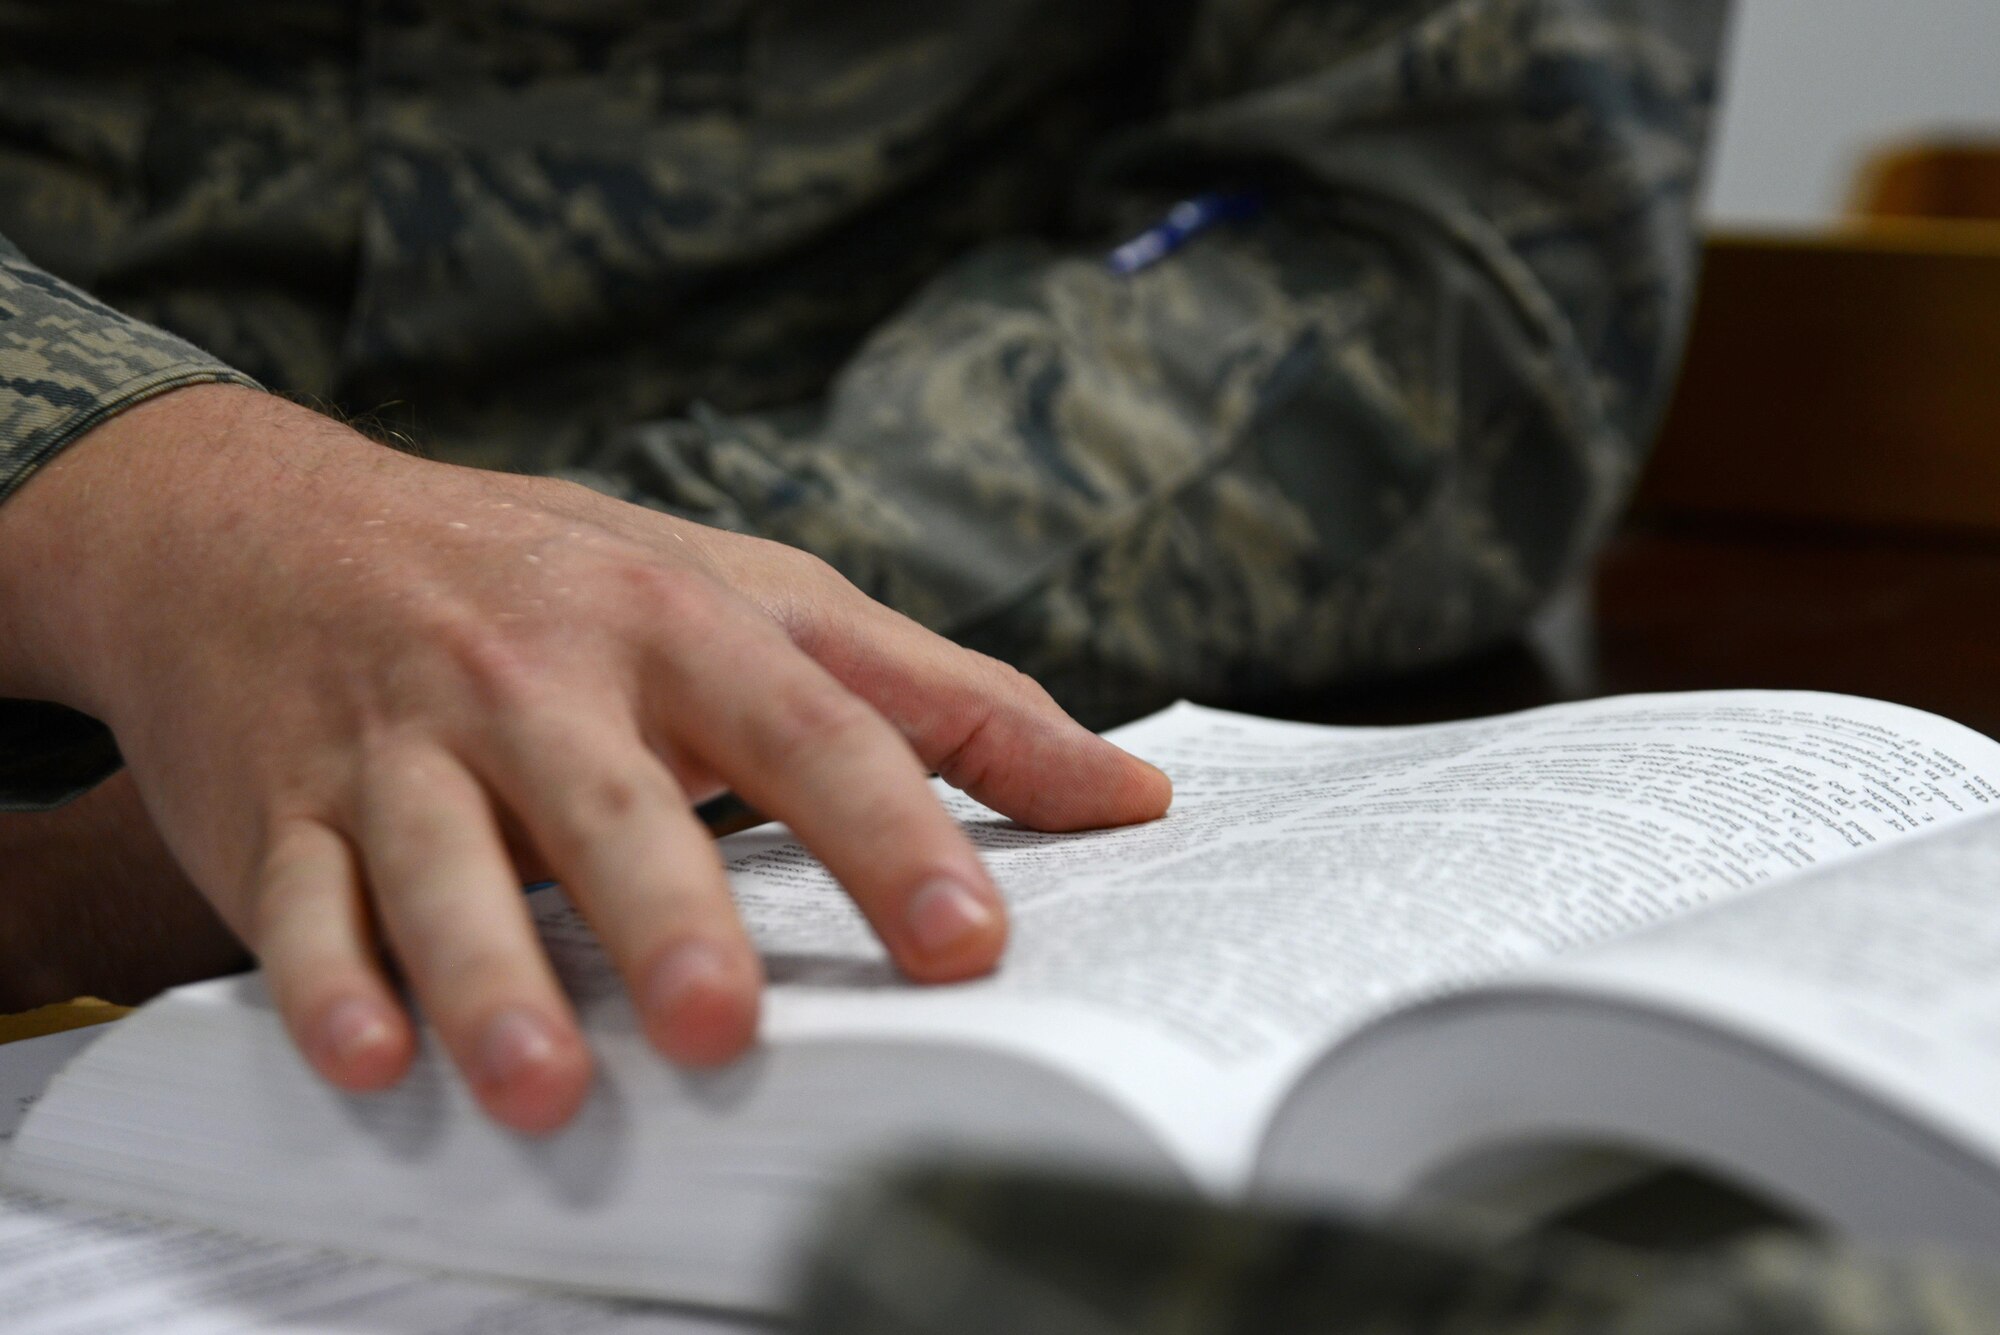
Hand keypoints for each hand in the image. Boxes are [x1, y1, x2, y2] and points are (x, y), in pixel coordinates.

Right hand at [0, 385, 1170, 1132]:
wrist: (269, 523)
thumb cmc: (555, 577)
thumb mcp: (753, 597)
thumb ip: (942, 697)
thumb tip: (1123, 793)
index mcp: (674, 623)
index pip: (807, 733)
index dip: (891, 837)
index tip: (967, 941)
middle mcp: (537, 678)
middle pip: (612, 800)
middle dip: (667, 908)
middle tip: (723, 1021)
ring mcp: (401, 744)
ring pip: (441, 862)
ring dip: (489, 973)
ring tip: (546, 1086)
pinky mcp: (283, 808)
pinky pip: (300, 901)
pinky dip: (323, 980)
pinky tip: (369, 1057)